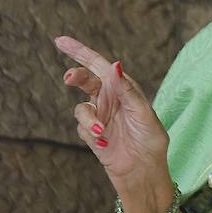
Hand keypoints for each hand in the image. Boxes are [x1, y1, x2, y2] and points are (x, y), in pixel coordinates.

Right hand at [55, 35, 170, 196]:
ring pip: (81, 108)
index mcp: (124, 90)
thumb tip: (115, 65)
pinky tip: (104, 142)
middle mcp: (110, 100)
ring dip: (89, 118)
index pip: (101, 66)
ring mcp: (99, 116)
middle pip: (85, 80)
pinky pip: (82, 127)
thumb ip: (127, 90)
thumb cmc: (151, 141)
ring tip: (102, 130)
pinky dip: (90, 132)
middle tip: (70, 78)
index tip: (60, 41)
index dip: (81, 52)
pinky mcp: (92, 133)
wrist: (144, 172)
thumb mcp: (143, 113)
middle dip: (76, 77)